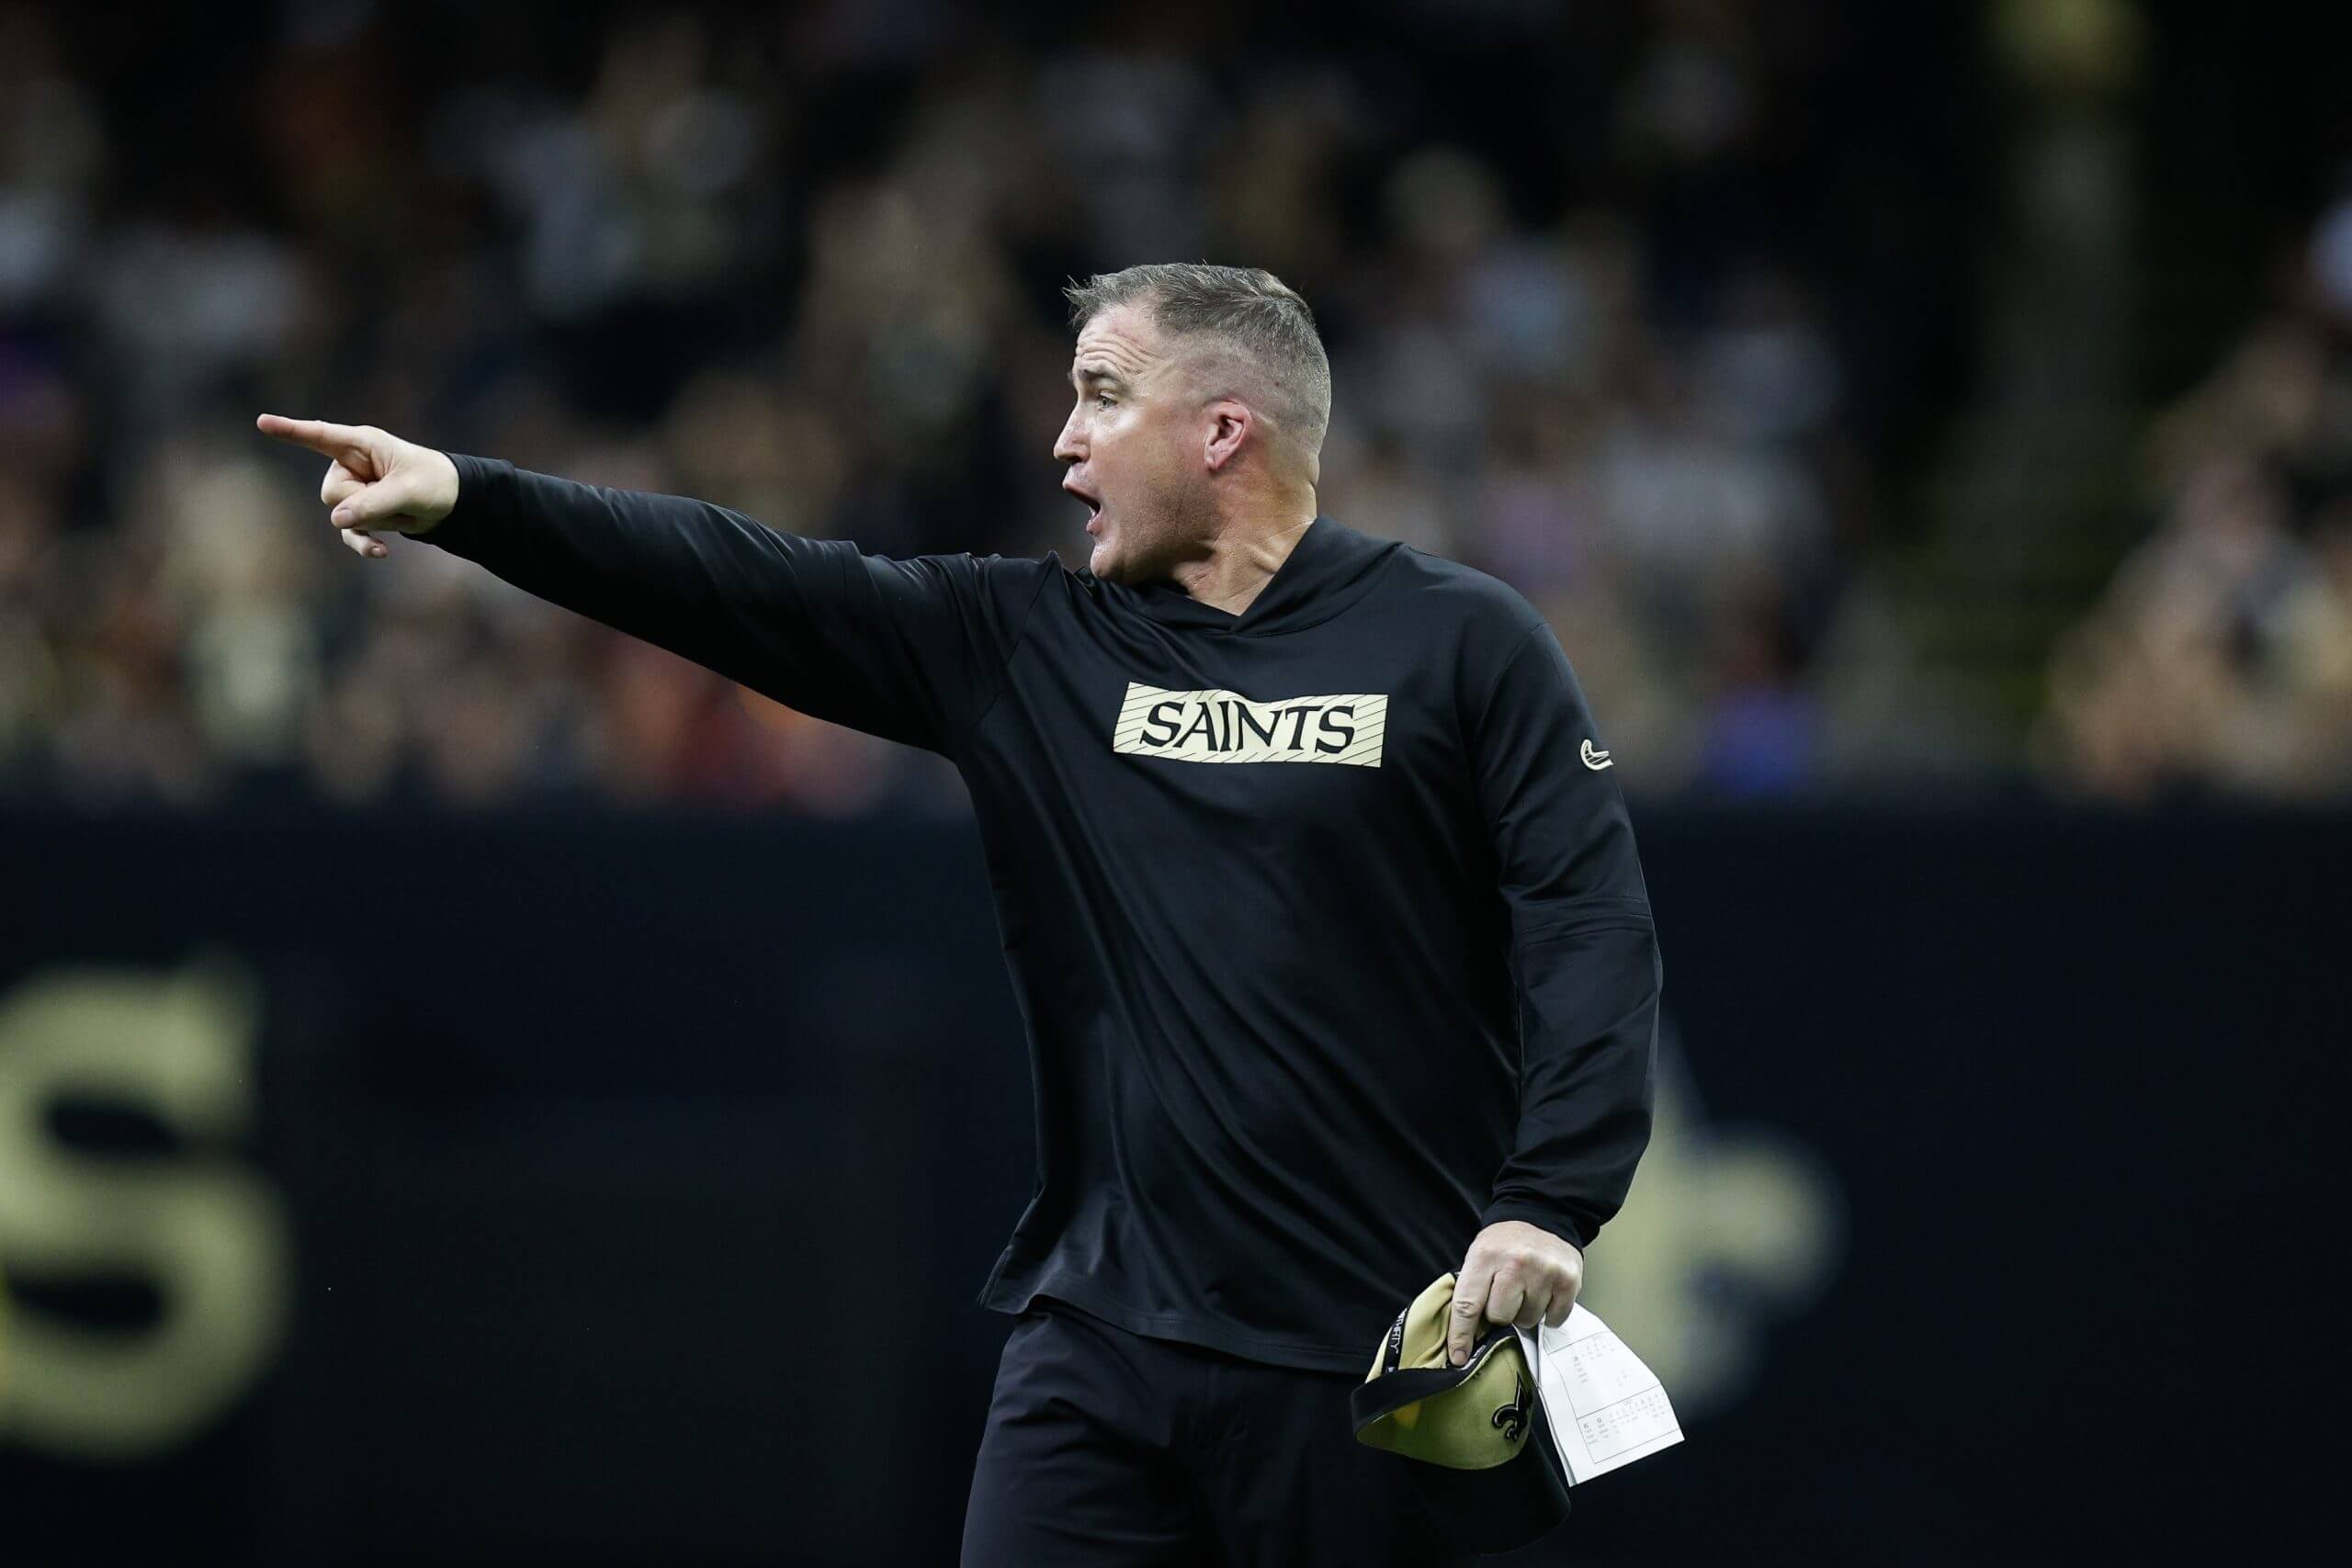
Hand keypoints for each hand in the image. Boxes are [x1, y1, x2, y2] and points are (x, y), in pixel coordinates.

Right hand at [255, 414, 460, 559]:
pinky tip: (383, 552)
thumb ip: (373, 503)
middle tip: (395, 496)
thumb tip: (337, 519)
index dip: (290, 430)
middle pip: (331, 492)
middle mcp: (351, 465)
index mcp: (361, 444)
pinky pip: (350, 533)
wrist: (453, 504)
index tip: (262, 421)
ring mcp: (353, 491)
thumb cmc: (435, 483)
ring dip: (374, 521)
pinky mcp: (360, 514)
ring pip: (340, 516)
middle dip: (362, 503)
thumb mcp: (409, 491)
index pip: (319, 435)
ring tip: (401, 510)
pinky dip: (365, 543)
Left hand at [1448, 1220, 1582, 1365]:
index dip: (1461, 1336)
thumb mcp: (1479, 1255)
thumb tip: (1462, 1339)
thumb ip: (1472, 1290)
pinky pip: (1553, 1319)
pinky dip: (1548, 1313)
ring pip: (1527, 1320)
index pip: (1467, 1305)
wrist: (1542, 1214)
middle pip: (1500, 1317)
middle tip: (1505, 1295)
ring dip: (1524, 1313)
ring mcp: (1544, 1272)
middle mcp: (1515, 1263)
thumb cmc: (1505, 1243)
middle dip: (1499, 1313)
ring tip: (1526, 1290)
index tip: (1458, 1358)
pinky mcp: (1568, 1281)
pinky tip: (1544, 1294)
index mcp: (1485, 1257)